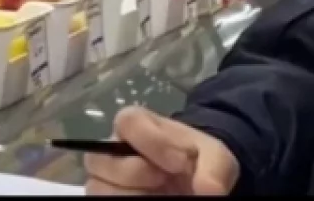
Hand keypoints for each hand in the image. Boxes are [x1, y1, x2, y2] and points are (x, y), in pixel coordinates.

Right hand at [84, 106, 239, 195]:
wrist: (194, 179)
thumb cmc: (197, 160)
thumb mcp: (215, 158)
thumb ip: (213, 167)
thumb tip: (208, 191)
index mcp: (138, 125)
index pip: (127, 121)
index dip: (151, 141)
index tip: (178, 161)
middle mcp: (114, 149)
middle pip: (101, 159)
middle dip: (134, 174)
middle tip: (163, 180)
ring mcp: (107, 178)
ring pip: (99, 188)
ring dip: (130, 195)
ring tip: (157, 195)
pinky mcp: (108, 197)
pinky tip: (149, 200)